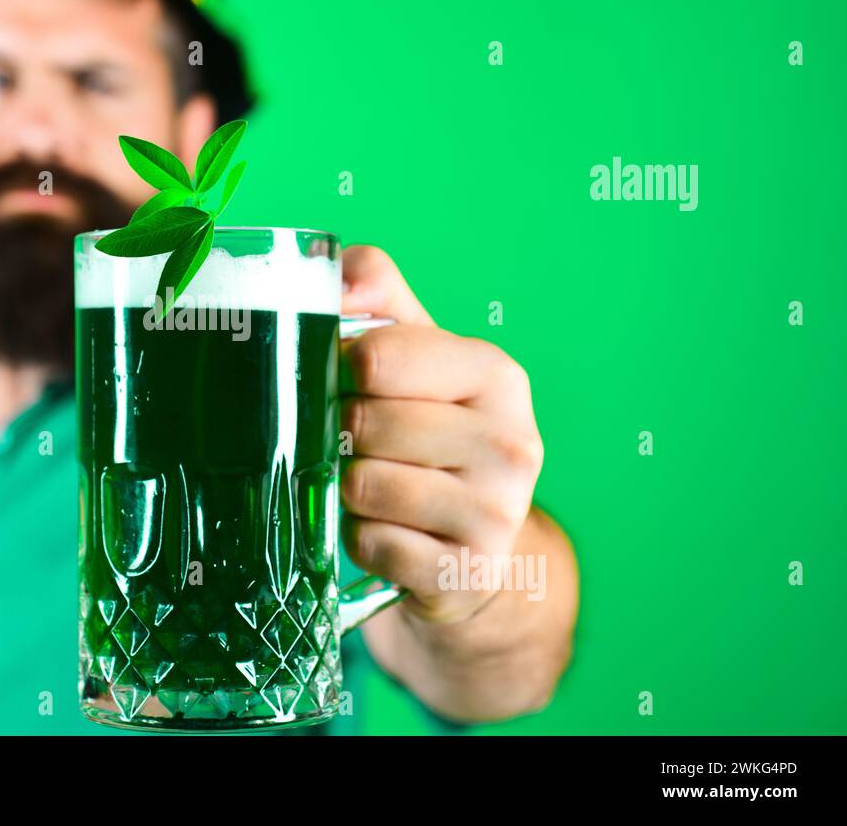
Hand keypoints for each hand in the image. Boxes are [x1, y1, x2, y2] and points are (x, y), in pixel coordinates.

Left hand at [339, 246, 543, 624]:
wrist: (470, 546)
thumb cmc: (428, 434)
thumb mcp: (411, 353)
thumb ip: (375, 292)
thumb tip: (339, 279)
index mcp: (495, 374)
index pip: (378, 356)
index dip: (341, 369)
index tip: (348, 382)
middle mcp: (513, 441)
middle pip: (368, 422)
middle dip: (344, 434)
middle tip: (359, 444)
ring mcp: (499, 512)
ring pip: (366, 484)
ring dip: (349, 489)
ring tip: (374, 486)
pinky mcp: (469, 571)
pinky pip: (373, 544)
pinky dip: (362, 540)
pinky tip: (388, 531)